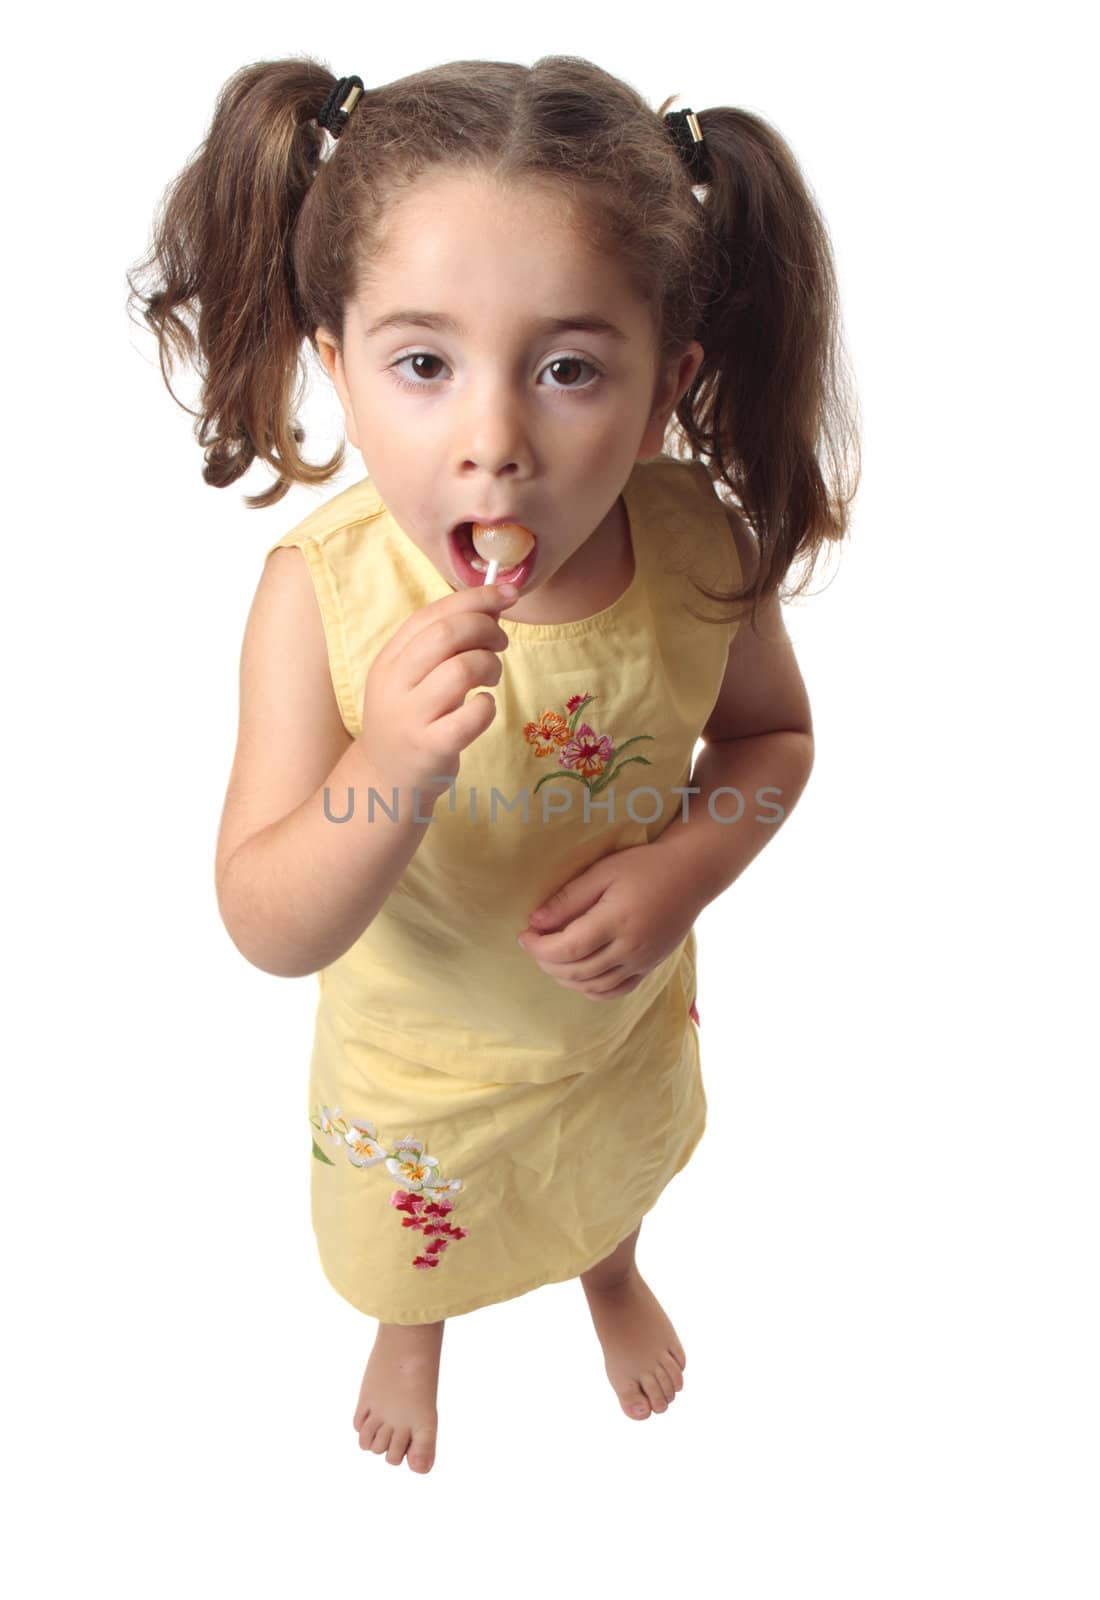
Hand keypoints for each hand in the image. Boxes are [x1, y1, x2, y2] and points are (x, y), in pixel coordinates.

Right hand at [359, 581, 517, 796]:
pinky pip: (470, 718)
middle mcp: (394, 684)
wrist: (386, 779)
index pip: (431, 614)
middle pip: (446, 635)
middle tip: (501, 642)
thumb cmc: (412, 718)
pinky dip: (487, 706)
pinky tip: (483, 707)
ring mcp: (410, 717)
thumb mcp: (414, 676)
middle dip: (485, 629)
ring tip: (491, 677)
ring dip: (489, 665)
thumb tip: (494, 605)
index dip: (474, 598)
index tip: (507, 595)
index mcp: (389, 658)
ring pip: (460, 670)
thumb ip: (446, 642)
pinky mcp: (430, 748)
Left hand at [516, 843, 699, 999]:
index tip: (524, 935)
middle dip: (546, 962)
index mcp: (616, 922)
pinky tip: (578, 976)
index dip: (539, 948)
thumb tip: (535, 922)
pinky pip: (615, 991)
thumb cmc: (645, 866)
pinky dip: (590, 990)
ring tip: (551, 958)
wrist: (691, 875)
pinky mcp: (649, 967)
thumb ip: (569, 899)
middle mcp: (630, 949)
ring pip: (593, 986)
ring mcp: (642, 962)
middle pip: (576, 971)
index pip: (566, 949)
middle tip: (534, 945)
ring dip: (564, 978)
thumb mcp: (603, 872)